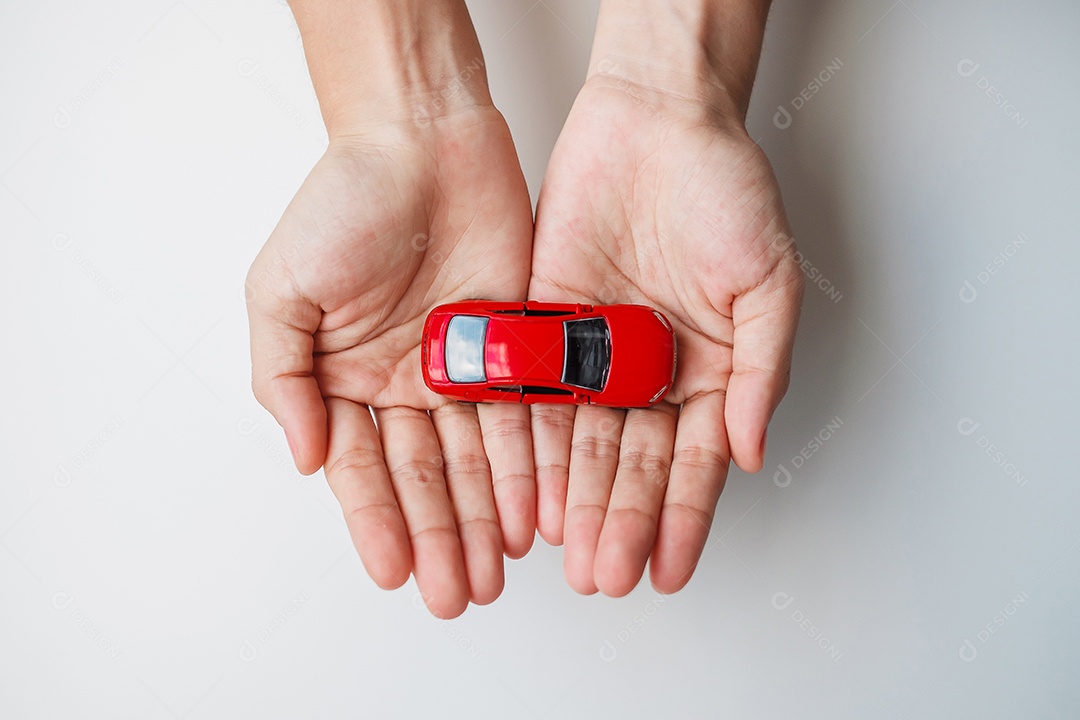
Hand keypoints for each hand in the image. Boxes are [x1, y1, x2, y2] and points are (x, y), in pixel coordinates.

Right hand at [246, 108, 535, 617]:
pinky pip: (527, 415)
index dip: (377, 521)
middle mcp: (408, 382)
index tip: (393, 572)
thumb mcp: (281, 290)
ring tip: (499, 571)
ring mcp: (465, 367)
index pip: (363, 468)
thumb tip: (305, 459)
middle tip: (457, 592)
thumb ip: (285, 379)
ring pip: (481, 458)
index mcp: (347, 379)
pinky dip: (531, 463)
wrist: (422, 137)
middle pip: (428, 476)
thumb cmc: (345, 202)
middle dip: (442, 536)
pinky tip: (537, 509)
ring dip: (489, 517)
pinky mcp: (518, 344)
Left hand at [529, 68, 802, 595]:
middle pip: (631, 462)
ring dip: (573, 497)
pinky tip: (527, 485)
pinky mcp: (543, 323)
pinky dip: (529, 439)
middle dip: (619, 520)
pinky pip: (532, 390)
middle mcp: (647, 371)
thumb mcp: (767, 283)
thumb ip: (758, 372)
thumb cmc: (724, 187)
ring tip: (566, 550)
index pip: (693, 462)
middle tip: (605, 574)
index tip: (668, 569)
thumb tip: (748, 453)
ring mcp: (593, 351)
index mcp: (707, 371)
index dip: (683, 518)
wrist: (658, 117)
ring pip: (579, 440)